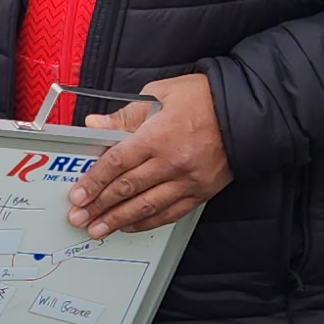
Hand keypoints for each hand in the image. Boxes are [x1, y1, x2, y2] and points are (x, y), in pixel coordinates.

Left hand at [70, 73, 231, 234]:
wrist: (245, 111)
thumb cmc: (204, 98)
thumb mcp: (160, 93)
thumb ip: (126, 114)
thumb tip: (96, 124)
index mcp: (158, 136)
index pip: (116, 163)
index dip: (94, 182)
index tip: (78, 195)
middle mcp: (172, 162)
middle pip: (127, 189)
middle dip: (99, 206)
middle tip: (79, 218)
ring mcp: (187, 180)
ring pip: (146, 206)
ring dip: (118, 220)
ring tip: (98, 229)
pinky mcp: (200, 192)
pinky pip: (169, 213)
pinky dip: (147, 222)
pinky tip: (130, 226)